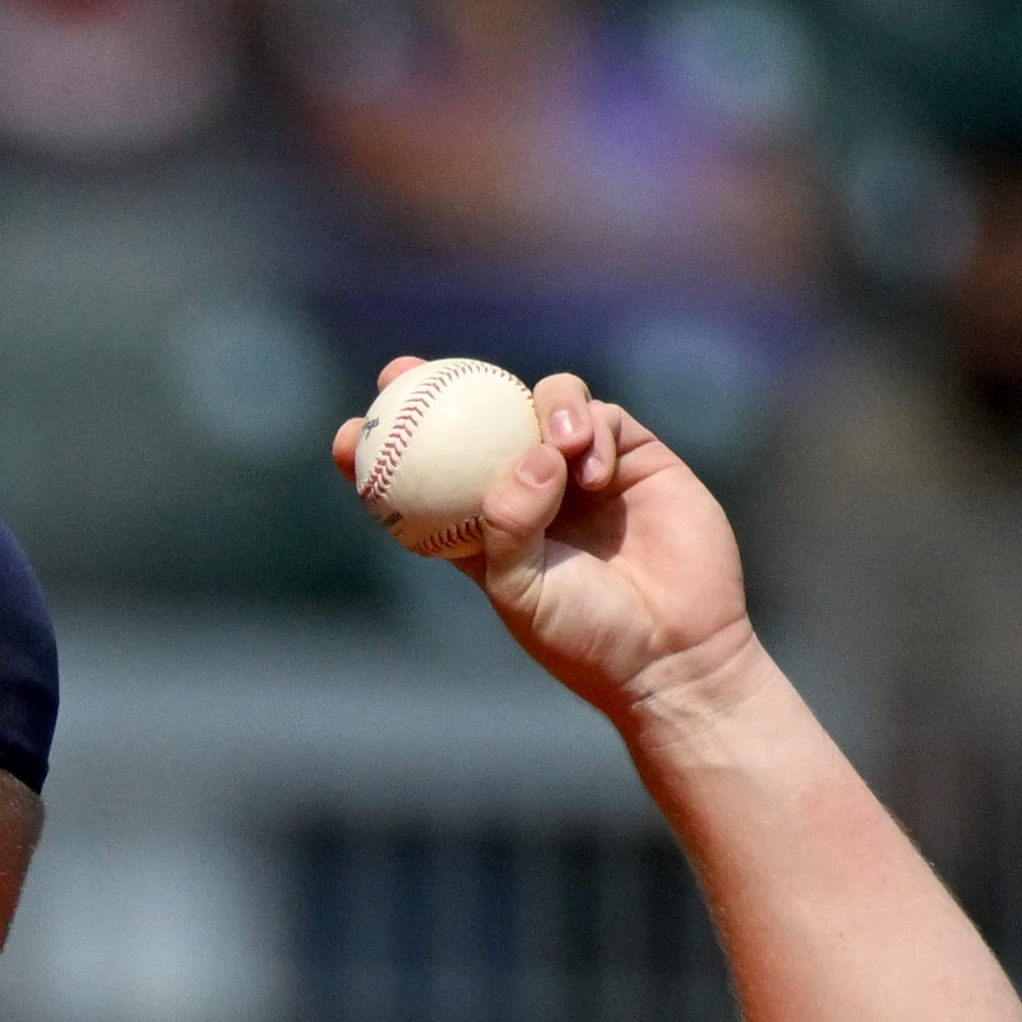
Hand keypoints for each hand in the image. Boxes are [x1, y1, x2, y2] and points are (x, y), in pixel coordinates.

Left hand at [331, 363, 760, 727]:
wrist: (673, 649)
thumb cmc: (586, 635)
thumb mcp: (522, 591)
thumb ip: (507, 526)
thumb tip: (523, 460)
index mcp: (481, 529)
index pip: (423, 481)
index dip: (382, 453)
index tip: (348, 435)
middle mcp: (526, 490)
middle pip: (472, 421)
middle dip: (430, 387)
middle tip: (400, 371)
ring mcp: (577, 468)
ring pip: (539, 403)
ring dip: (539, 411)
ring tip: (556, 450)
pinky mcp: (630, 455)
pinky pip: (599, 416)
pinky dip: (589, 428)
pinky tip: (591, 468)